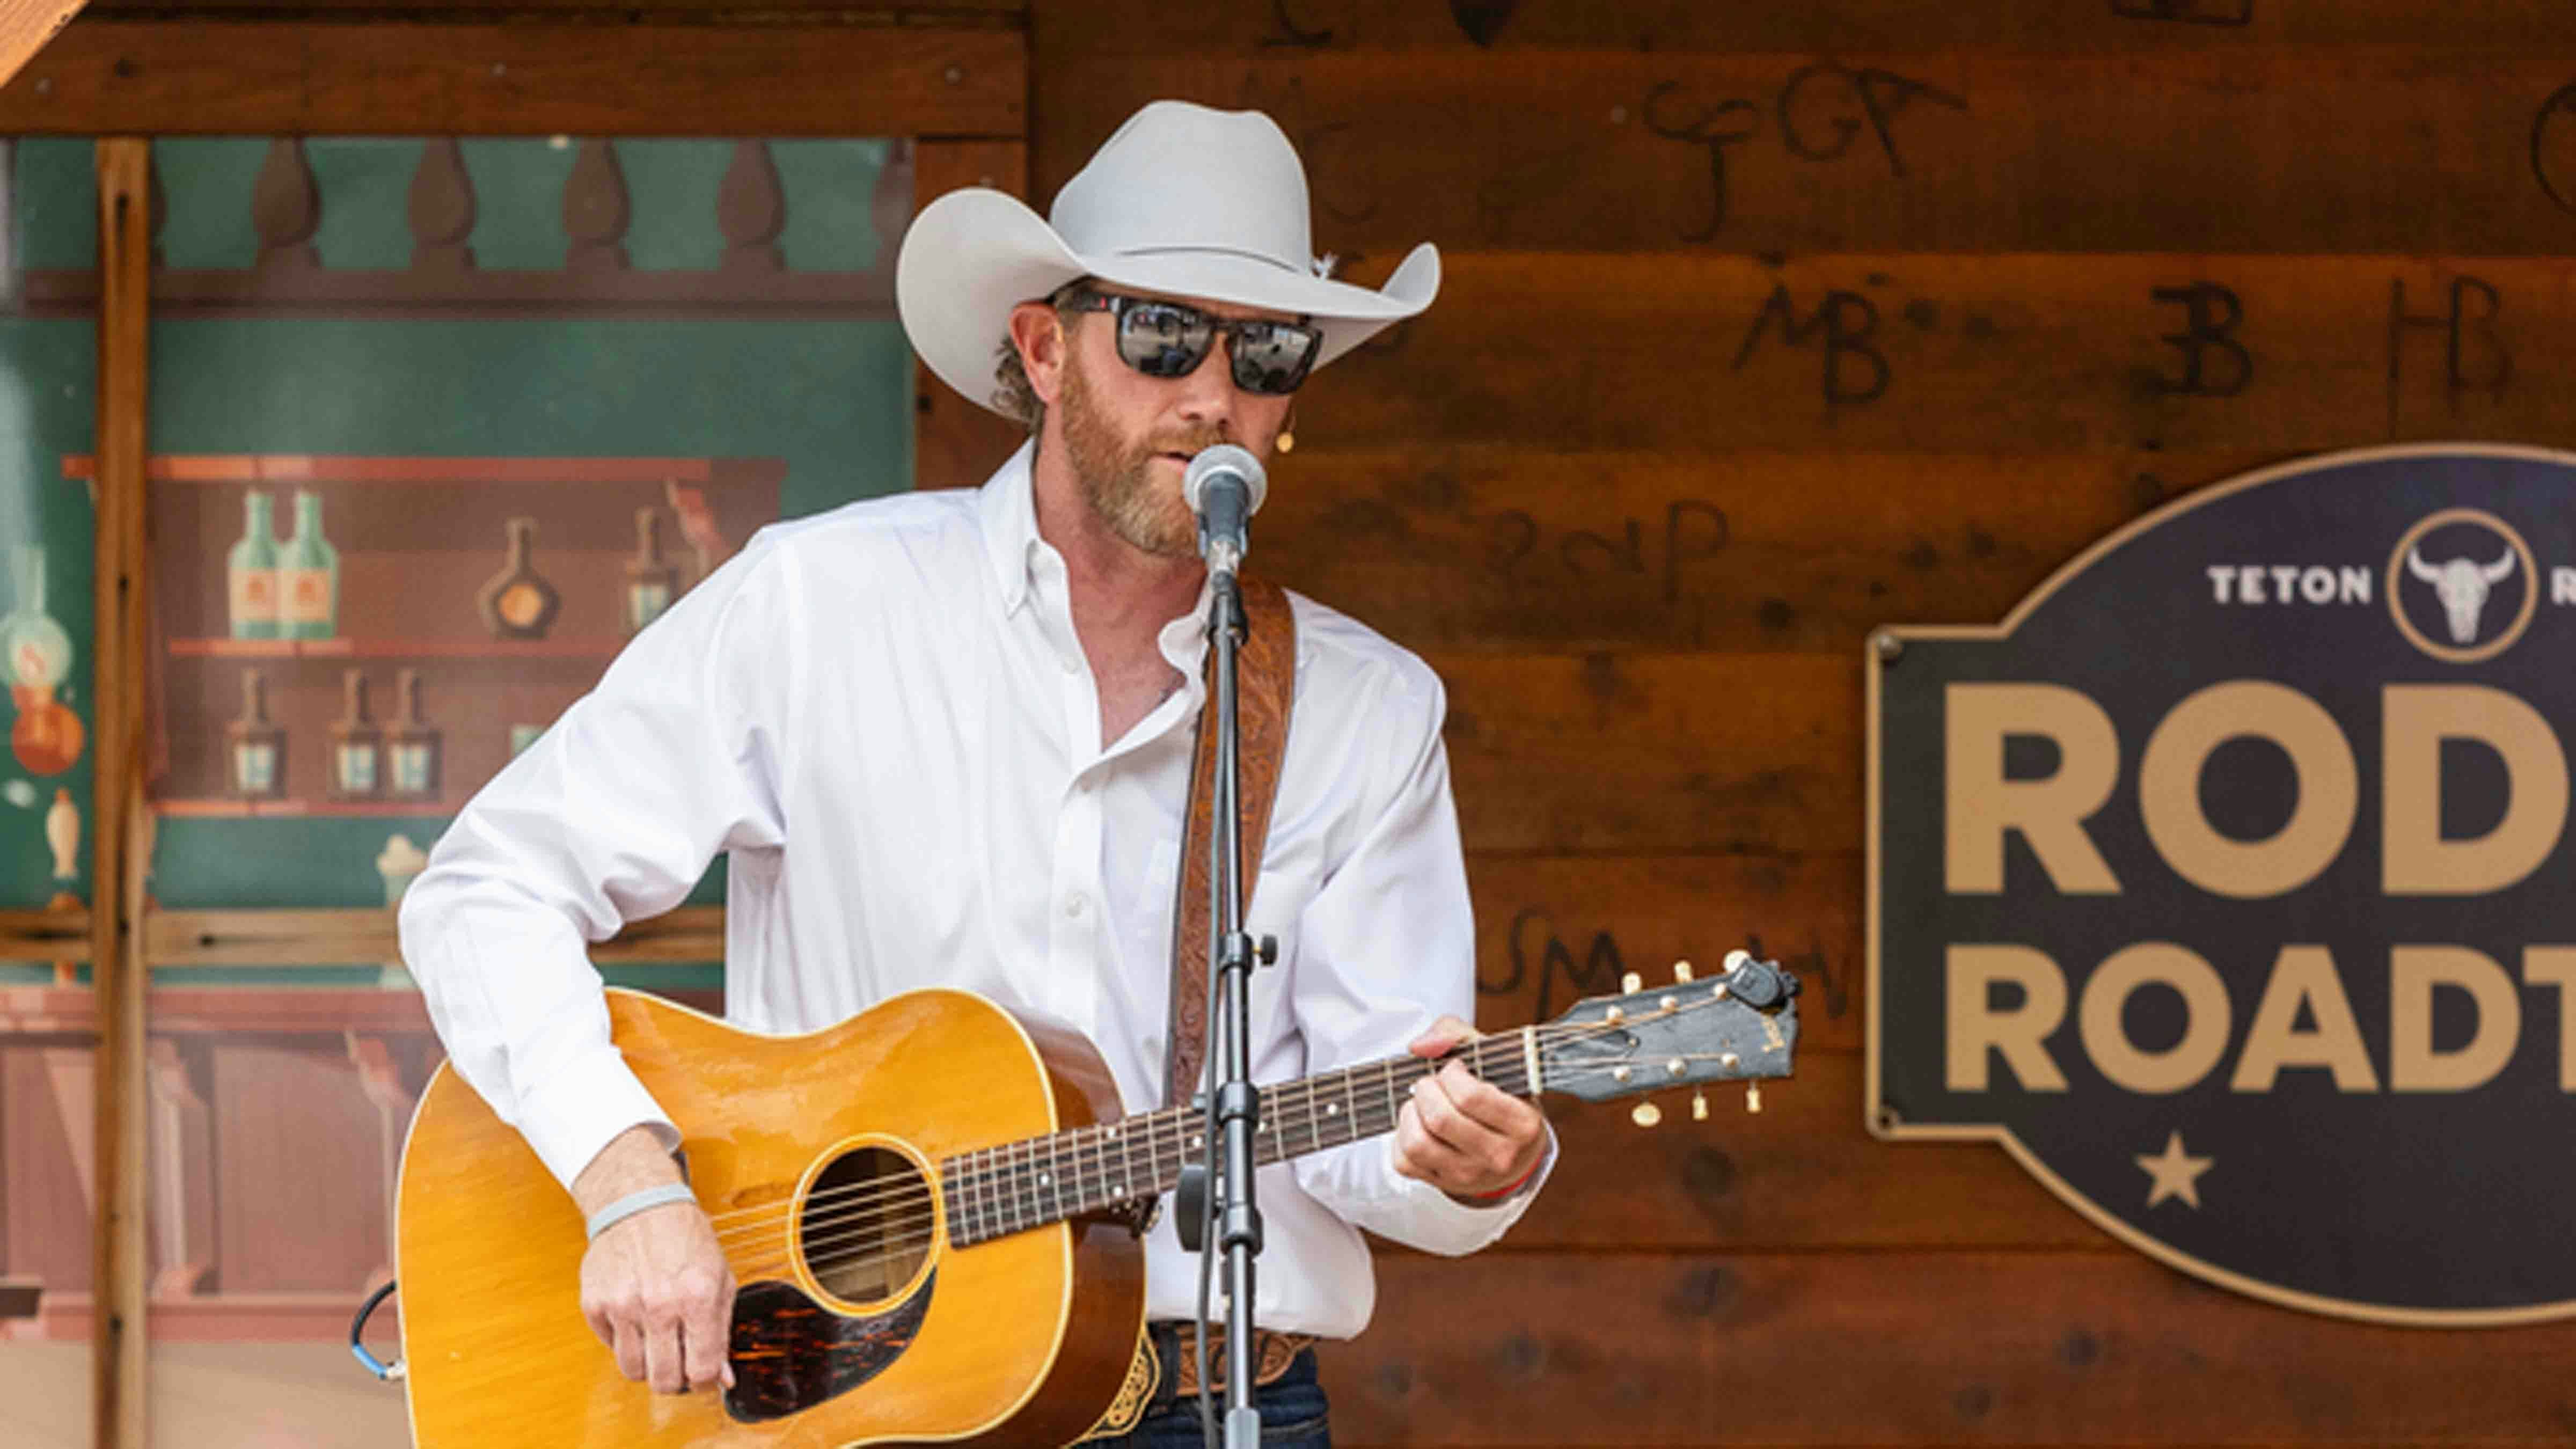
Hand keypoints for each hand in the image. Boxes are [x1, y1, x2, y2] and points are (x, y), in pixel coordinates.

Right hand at [573, 1125, 738, 1394]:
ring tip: (657, 1341)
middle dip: (676, 1380)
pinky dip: (624, 1342)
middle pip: (665, 1380)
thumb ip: (722, 1329)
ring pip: (633, 1371)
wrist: (639, 1202)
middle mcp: (659, 1303)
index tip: (704, 1373)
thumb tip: (722, 1377)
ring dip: (648, 1364)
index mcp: (698, 1296)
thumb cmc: (684, 1237)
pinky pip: (610, 1347)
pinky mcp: (595, 1304)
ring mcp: (623, 1305)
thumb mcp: (719, 1278)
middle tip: (680, 1363)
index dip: (706, 1379)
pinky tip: (636, 1318)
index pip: (702, 1369)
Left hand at [1392, 1015, 1547, 1205]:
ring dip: (1410, 1113)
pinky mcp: (1443, 1184)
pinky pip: (1404, 1161)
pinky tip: (1419, 1125)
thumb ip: (1457, 1035)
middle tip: (1433, 1083)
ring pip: (1417, 1143)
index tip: (1454, 1069)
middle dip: (1426, 1089)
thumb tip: (1419, 1046)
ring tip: (1423, 1103)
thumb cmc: (1501, 1097)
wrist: (1512, 1154)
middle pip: (1440, 1119)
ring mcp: (1470, 1175)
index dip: (1450, 1074)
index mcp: (1522, 1124)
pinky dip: (1402, 1136)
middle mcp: (1499, 1156)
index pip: (1470, 1097)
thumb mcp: (1495, 1060)